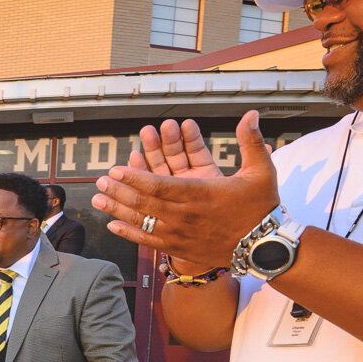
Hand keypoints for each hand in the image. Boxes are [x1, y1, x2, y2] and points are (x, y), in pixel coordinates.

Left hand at [91, 111, 280, 269]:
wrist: (265, 247)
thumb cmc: (261, 207)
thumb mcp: (261, 171)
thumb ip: (250, 141)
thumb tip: (251, 113)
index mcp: (200, 193)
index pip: (159, 185)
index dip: (135, 177)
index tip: (116, 170)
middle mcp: (185, 215)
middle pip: (144, 202)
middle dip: (119, 191)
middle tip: (99, 182)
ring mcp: (180, 234)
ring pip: (142, 221)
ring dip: (117, 210)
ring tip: (97, 201)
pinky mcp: (180, 248)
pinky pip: (149, 241)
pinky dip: (129, 233)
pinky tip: (113, 225)